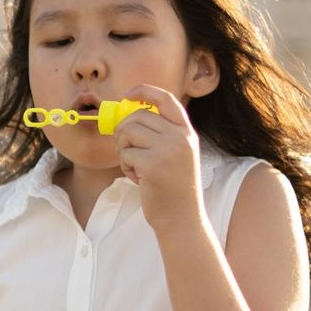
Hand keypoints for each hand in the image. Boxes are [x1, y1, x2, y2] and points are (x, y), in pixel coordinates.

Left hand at [113, 82, 204, 232]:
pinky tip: (138, 178)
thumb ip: (161, 134)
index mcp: (187, 132)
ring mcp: (168, 149)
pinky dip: (125, 166)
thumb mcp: (177, 155)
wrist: (181, 218)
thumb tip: (128, 117)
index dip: (145, 91)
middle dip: (123, 131)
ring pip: (128, 132)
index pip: (166, 100)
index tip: (128, 94)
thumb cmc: (173, 188)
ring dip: (124, 149)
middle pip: (138, 116)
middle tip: (125, 149)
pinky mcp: (153, 164)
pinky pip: (126, 153)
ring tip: (134, 166)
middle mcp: (180, 137)